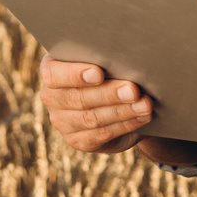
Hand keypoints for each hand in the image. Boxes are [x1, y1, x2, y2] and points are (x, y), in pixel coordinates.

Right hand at [38, 53, 152, 153]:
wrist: (111, 100)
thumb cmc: (106, 69)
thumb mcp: (102, 60)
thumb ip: (105, 58)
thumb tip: (128, 55)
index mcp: (51, 71)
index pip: (55, 74)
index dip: (76, 74)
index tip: (99, 73)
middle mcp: (52, 98)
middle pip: (79, 98)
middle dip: (109, 94)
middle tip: (133, 89)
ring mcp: (63, 122)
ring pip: (92, 118)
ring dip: (122, 111)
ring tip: (145, 104)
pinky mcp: (79, 140)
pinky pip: (102, 134)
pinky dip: (126, 124)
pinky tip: (142, 116)